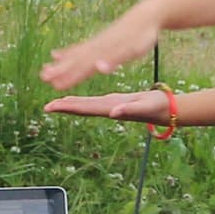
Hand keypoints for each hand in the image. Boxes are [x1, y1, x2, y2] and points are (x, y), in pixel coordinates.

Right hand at [43, 5, 164, 91]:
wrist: (146, 15)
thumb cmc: (142, 35)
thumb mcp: (133, 50)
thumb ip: (114, 60)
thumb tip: (99, 68)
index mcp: (103, 53)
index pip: (83, 68)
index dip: (69, 77)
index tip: (55, 86)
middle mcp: (96, 47)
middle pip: (75, 61)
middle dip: (59, 70)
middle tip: (42, 77)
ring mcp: (96, 42)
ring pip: (74, 55)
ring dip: (59, 63)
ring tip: (43, 69)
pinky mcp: (98, 40)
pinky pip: (79, 47)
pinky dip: (67, 52)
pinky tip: (56, 54)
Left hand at [43, 87, 168, 124]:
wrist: (168, 109)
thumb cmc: (158, 106)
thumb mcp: (143, 105)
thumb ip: (128, 110)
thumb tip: (112, 114)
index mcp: (111, 109)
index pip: (85, 109)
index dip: (67, 108)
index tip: (51, 106)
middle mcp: (108, 109)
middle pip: (82, 109)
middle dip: (64, 107)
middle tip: (46, 107)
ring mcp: (111, 106)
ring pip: (87, 106)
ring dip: (71, 105)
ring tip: (56, 103)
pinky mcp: (115, 101)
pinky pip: (94, 102)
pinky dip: (82, 100)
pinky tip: (76, 99)